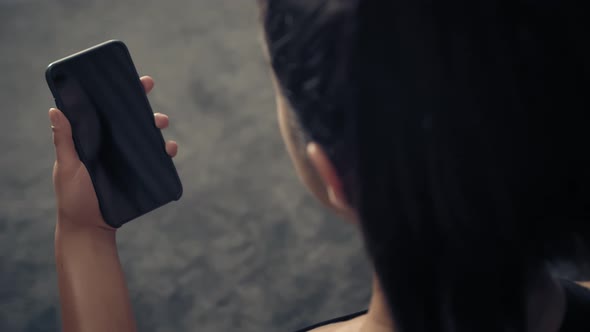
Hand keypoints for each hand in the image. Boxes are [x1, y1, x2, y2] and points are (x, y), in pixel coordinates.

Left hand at [50, 76, 177, 231]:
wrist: (90, 229)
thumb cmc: (73, 198)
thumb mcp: (67, 167)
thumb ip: (65, 141)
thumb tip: (56, 109)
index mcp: (92, 138)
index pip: (105, 110)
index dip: (117, 93)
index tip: (129, 78)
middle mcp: (112, 145)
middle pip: (129, 119)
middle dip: (141, 103)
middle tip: (148, 91)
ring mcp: (127, 159)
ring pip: (146, 137)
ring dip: (156, 126)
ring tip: (161, 125)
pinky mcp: (140, 174)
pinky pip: (156, 159)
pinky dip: (166, 152)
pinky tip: (169, 150)